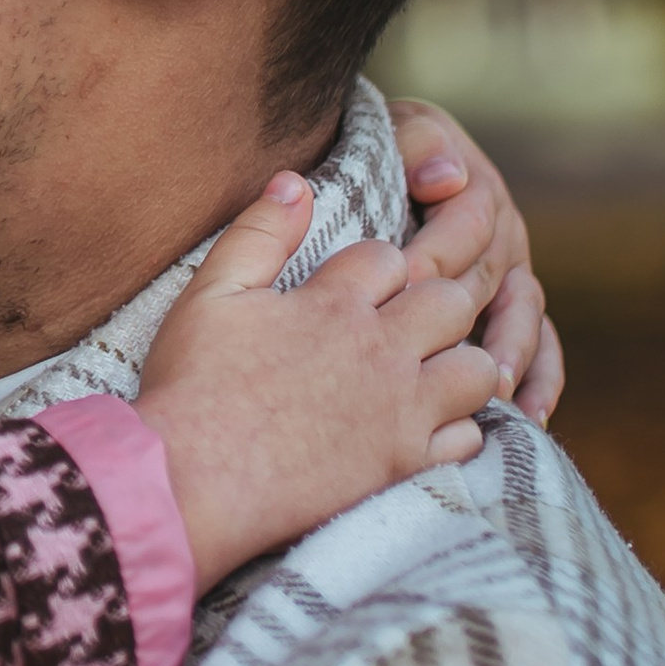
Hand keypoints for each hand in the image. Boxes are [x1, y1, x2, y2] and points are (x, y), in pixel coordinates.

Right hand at [136, 173, 504, 590]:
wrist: (190, 483)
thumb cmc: (191, 388)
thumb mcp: (210, 296)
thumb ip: (258, 234)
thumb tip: (295, 181)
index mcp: (334, 303)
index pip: (389, 258)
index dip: (376, 268)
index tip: (356, 288)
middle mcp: (380, 350)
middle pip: (450, 302)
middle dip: (435, 302)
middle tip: (407, 321)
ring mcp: (400, 410)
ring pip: (474, 367)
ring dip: (459, 362)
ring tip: (429, 370)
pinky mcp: (404, 463)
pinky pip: (466, 437)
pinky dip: (456, 428)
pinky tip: (427, 426)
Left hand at [389, 97, 562, 426]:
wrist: (398, 164)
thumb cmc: (389, 152)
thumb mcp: (400, 131)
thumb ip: (420, 146)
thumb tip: (447, 177)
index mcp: (475, 191)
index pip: (465, 224)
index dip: (432, 254)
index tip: (397, 286)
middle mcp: (503, 235)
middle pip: (489, 279)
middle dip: (464, 319)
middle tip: (438, 360)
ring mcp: (514, 276)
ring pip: (522, 319)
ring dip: (511, 357)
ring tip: (494, 394)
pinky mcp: (518, 311)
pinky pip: (542, 347)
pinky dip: (541, 382)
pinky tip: (530, 419)